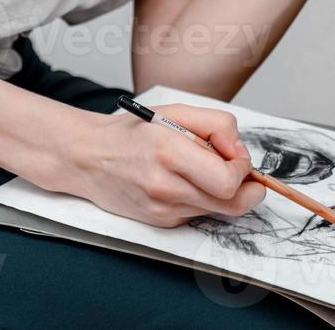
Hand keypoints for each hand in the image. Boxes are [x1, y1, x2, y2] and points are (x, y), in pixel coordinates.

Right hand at [60, 103, 267, 227]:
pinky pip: (199, 215)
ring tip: (203, 169)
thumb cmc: (131, 132)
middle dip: (246, 188)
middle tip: (240, 172)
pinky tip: (185, 182)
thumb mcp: (175, 111)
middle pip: (233, 204)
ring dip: (222, 192)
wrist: (88, 157)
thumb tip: (240, 152)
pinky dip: (203, 199)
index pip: (229, 180)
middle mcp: (166, 187)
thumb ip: (217, 124)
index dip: (243, 169)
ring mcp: (163, 210)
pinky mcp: (161, 223)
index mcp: (169, 153)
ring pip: (218, 211)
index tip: (236, 156)